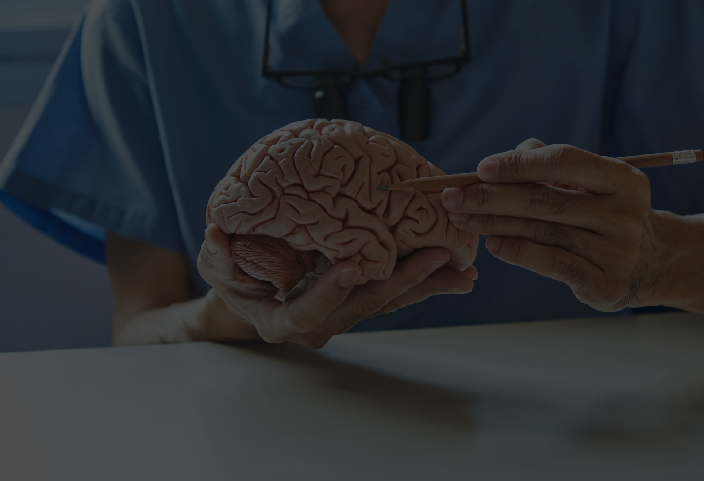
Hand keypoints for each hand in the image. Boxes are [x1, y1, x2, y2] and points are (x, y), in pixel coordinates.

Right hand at [196, 224, 477, 348]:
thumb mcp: (217, 268)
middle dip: (402, 284)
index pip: (309, 310)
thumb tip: (216, 233)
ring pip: (387, 303)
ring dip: (426, 288)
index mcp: (285, 320)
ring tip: (463, 274)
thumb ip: (217, 254)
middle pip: (365, 307)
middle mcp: (321, 323)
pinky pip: (393, 294)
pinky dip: (423, 283)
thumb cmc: (233, 282)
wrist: (251, 295)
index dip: (328, 292)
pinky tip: (455, 274)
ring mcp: (344, 313)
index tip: (349, 268)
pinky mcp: (359, 300)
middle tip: (437, 260)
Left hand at [442, 138, 660, 311]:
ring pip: (541, 232)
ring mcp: (618, 250)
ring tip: (463, 219)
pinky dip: (517, 251)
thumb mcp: (589, 184)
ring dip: (494, 224)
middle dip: (490, 197)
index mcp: (622, 179)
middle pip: (543, 199)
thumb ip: (550, 164)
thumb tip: (507, 156)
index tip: (480, 169)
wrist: (647, 263)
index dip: (518, 164)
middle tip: (453, 198)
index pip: (562, 161)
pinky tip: (493, 245)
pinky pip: (551, 262)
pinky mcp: (605, 282)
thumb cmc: (601, 213)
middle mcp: (624, 213)